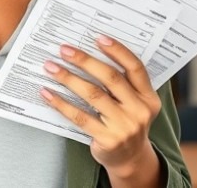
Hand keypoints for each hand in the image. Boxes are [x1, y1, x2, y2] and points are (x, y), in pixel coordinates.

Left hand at [40, 35, 161, 183]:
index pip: (135, 68)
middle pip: (111, 78)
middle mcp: (139, 111)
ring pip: (93, 95)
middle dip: (85, 61)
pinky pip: (80, 117)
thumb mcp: (134, 104)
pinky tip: (48, 93)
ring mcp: (124, 126)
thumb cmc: (126, 122)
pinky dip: (61, 103)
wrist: (130, 159)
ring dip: (69, 78)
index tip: (98, 38)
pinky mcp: (107, 139)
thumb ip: (122, 84)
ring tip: (51, 67)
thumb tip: (88, 53)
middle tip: (65, 50)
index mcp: (148, 97)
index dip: (118, 51)